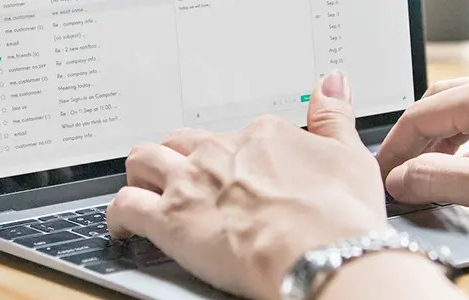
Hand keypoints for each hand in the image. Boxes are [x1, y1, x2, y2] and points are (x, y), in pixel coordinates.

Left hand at [107, 72, 391, 298]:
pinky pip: (125, 206)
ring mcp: (192, 184)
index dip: (237, 157)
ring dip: (141, 174)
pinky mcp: (170, 220)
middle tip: (187, 179)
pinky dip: (119, 215)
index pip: (237, 136)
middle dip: (179, 158)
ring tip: (146, 189)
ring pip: (144, 161)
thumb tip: (330, 84)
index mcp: (262, 136)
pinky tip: (124, 225)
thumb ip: (332, 117)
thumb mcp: (349, 155)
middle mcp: (220, 152)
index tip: (243, 175)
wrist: (321, 254)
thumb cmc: (338, 216)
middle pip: (183, 142)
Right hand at [376, 73, 468, 235]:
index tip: (382, 175)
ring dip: (442, 142)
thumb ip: (440, 180)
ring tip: (429, 173)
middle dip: (415, 140)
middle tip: (398, 172)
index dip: (394, 149)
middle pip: (441, 107)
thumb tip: (401, 178)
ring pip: (468, 113)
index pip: (419, 115)